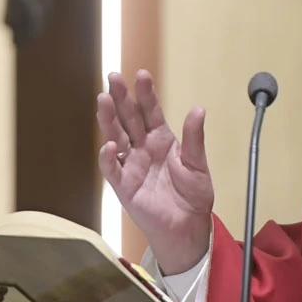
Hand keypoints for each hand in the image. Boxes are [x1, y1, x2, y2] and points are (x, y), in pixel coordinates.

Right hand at [97, 70, 213, 274]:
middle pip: (128, 119)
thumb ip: (194, 139)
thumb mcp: (197, 164)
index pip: (151, 112)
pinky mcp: (124, 186)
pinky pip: (112, 170)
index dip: (146, 94)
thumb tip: (198, 109)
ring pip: (116, 137)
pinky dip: (108, 158)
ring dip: (108, 120)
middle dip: (120, 98)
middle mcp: (143, 148)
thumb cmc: (193, 194)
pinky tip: (109, 145)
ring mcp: (131, 165)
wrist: (188, 226)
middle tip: (113, 77)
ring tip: (103, 100)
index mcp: (161, 139)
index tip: (141, 74)